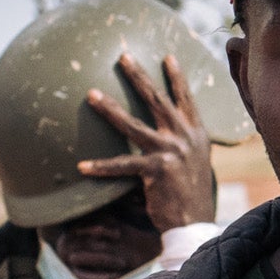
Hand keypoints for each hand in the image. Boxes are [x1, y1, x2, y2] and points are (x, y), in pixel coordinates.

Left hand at [77, 50, 223, 231]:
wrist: (195, 223)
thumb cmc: (190, 194)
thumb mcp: (196, 162)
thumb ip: (184, 143)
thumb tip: (169, 132)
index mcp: (197, 134)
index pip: (185, 99)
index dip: (177, 77)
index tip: (167, 56)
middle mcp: (185, 138)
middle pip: (157, 100)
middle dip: (138, 76)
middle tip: (123, 57)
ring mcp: (171, 152)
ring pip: (133, 125)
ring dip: (110, 108)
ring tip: (91, 95)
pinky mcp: (156, 171)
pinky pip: (122, 165)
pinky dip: (101, 167)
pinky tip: (82, 166)